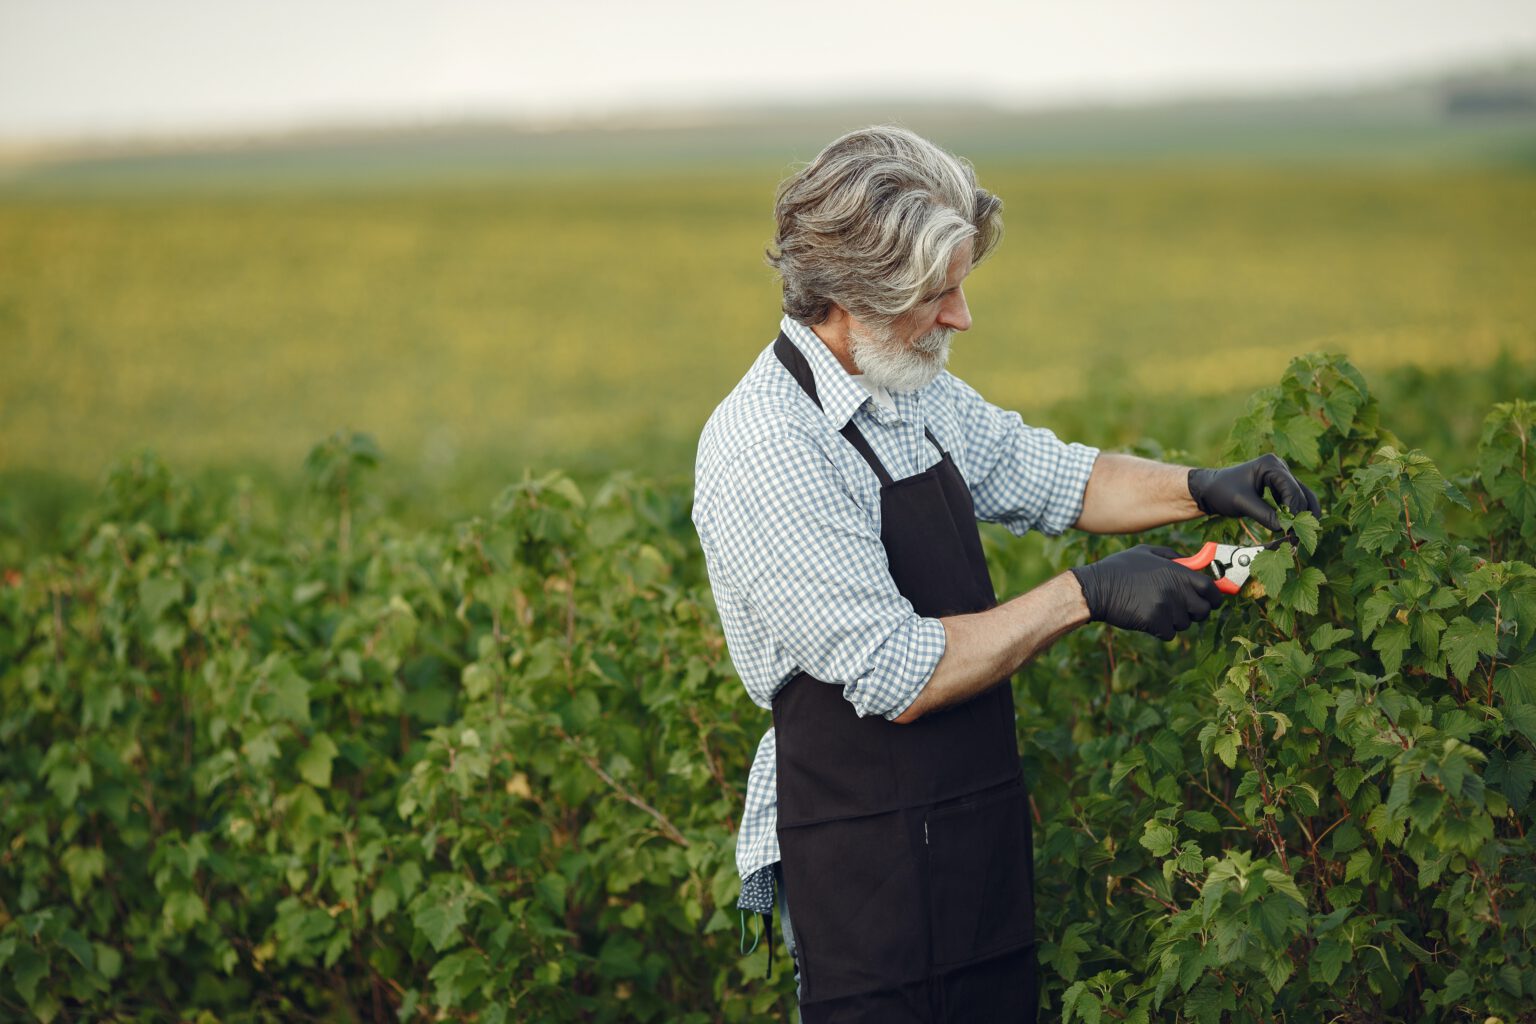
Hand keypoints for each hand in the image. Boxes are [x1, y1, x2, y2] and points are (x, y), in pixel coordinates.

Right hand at [1069, 545, 1224, 640]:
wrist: (1096, 588)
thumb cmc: (1120, 569)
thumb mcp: (1146, 552)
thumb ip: (1173, 557)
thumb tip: (1192, 564)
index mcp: (1178, 571)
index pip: (1211, 589)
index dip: (1214, 597)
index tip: (1210, 600)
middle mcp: (1176, 589)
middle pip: (1203, 610)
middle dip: (1195, 611)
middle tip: (1181, 608)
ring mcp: (1167, 607)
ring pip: (1185, 623)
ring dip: (1174, 620)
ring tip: (1154, 609)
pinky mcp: (1155, 622)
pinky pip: (1169, 633)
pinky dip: (1160, 630)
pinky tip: (1146, 618)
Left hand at [1187, 454, 1320, 530]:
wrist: (1208, 490)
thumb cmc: (1220, 491)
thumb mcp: (1242, 503)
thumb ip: (1265, 515)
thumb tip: (1285, 528)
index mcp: (1270, 464)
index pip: (1291, 489)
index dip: (1295, 510)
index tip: (1293, 530)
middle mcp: (1279, 467)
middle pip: (1301, 493)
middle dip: (1301, 515)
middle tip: (1299, 537)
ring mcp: (1280, 476)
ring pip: (1302, 496)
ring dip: (1303, 515)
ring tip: (1301, 535)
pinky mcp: (1278, 487)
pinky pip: (1294, 500)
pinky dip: (1295, 514)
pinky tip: (1294, 529)